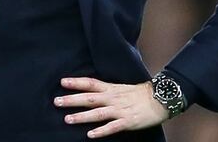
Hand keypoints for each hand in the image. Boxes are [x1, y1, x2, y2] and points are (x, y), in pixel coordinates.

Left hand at [54, 76, 168, 137]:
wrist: (161, 99)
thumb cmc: (141, 94)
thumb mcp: (121, 88)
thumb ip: (107, 90)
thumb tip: (92, 91)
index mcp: (111, 89)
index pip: (90, 83)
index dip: (76, 82)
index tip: (62, 82)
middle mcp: (112, 99)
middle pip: (89, 98)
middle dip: (72, 100)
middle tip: (56, 101)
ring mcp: (119, 110)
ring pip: (97, 113)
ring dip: (81, 117)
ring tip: (67, 119)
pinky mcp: (127, 122)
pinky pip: (112, 127)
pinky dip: (101, 131)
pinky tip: (90, 135)